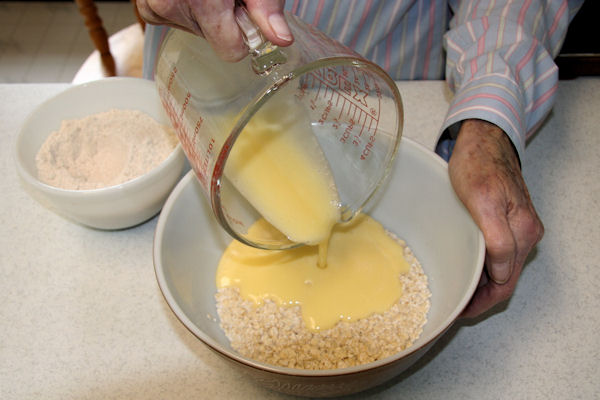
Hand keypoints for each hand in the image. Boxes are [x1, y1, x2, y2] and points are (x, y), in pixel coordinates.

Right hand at [136, 0, 292, 60]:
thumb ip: (266, 7)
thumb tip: (280, 38)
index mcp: (201, 0)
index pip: (230, 49)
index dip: (243, 32)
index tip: (242, 9)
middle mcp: (170, 4)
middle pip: (212, 40)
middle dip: (222, 20)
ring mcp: (154, 7)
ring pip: (194, 32)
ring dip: (204, 13)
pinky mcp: (147, 9)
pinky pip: (176, 22)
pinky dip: (186, 8)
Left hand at [448, 119, 543, 317]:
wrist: (483, 139)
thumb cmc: (478, 164)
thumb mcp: (481, 201)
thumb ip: (497, 238)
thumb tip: (501, 271)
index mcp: (522, 234)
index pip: (504, 284)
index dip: (481, 302)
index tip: (458, 309)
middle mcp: (526, 234)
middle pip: (504, 280)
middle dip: (480, 297)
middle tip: (453, 303)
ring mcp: (520, 228)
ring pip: (501, 269)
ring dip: (480, 283)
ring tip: (456, 288)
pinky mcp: (509, 221)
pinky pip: (498, 254)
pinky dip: (482, 266)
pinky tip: (465, 266)